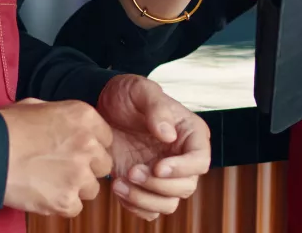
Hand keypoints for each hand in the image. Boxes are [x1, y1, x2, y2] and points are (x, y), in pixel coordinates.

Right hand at [0, 98, 113, 216]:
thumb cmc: (7, 127)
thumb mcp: (38, 106)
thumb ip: (62, 116)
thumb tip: (66, 125)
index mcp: (83, 117)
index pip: (106, 137)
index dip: (91, 146)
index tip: (77, 150)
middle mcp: (88, 145)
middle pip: (103, 165)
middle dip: (88, 168)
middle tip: (64, 167)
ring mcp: (78, 174)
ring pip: (92, 189)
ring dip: (75, 187)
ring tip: (50, 181)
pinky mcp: (65, 200)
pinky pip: (75, 208)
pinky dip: (61, 204)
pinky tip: (43, 192)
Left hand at [97, 74, 210, 221]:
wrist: (102, 109)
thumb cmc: (125, 95)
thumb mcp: (139, 90)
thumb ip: (156, 107)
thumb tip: (169, 135)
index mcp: (190, 133)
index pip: (200, 160)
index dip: (182, 169)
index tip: (157, 167)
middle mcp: (182, 157)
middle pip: (186, 187)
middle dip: (157, 185)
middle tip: (131, 171)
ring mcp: (165, 175)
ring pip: (168, 203)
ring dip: (144, 198)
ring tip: (119, 183)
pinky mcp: (147, 187)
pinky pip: (150, 210)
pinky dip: (135, 206)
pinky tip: (117, 186)